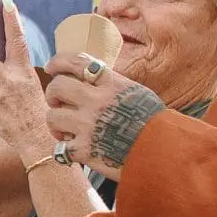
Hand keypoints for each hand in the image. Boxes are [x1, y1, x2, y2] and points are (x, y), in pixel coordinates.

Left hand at [44, 58, 147, 174]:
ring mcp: (88, 125)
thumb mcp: (136, 94)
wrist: (165, 154)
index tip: (51, 67)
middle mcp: (97, 101)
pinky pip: (59, 147)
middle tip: (59, 103)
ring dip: (56, 123)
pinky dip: (64, 150)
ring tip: (66, 130)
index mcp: (112, 84)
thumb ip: (111, 86)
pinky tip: (74, 150)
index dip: (59, 61)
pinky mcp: (84, 150)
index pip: (77, 62)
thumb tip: (88, 78)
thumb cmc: (154, 125)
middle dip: (53, 94)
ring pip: (52, 116)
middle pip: (56, 87)